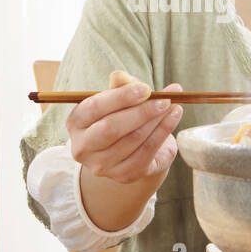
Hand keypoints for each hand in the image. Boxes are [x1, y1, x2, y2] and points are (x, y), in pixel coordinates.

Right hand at [67, 70, 183, 185]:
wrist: (132, 150)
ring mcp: (102, 165)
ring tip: (173, 104)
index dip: (120, 97)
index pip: (95, 108)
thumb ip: (119, 86)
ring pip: (133, 139)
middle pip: (111, 128)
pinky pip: (147, 151)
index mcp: (76, 123)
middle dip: (141, 111)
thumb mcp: (118, 99)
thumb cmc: (121, 117)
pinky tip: (174, 116)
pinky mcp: (124, 175)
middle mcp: (83, 147)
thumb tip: (119, 76)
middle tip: (164, 99)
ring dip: (157, 120)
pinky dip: (164, 131)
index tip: (146, 88)